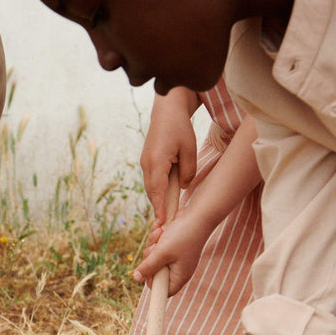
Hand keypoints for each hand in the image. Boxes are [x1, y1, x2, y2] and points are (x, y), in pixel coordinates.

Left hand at [131, 210, 206, 295]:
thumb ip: (148, 266)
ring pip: (153, 257)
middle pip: (154, 272)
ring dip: (152, 244)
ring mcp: (175, 257)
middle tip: (156, 247)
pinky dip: (156, 238)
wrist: (197, 214)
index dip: (152, 282)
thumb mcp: (162, 252)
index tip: (147, 270)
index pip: (163, 290)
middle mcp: (178, 268)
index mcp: (179, 275)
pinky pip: (157, 247)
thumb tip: (136, 278)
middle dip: (150, 258)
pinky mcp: (172, 247)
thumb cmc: (183, 235)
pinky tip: (160, 228)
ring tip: (160, 234)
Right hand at [140, 89, 198, 223]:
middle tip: (165, 224)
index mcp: (157, 161)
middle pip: (152, 192)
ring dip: (158, 199)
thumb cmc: (180, 127)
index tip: (162, 222)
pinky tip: (164, 197)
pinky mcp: (147, 161)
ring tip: (166, 213)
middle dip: (158, 208)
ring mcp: (145, 163)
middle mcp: (147, 164)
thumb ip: (187, 170)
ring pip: (150, 187)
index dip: (160, 207)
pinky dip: (157, 190)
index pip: (158, 190)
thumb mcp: (190, 149)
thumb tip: (183, 186)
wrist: (166, 111)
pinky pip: (151, 180)